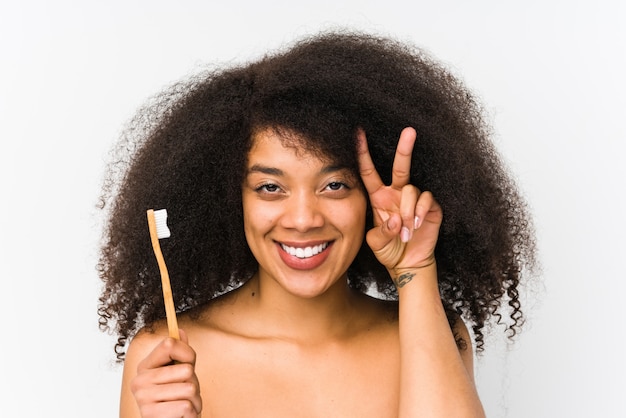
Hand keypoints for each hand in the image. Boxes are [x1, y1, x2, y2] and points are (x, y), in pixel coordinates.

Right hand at [131, 329, 201, 417]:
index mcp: (145, 366)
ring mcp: (143, 397)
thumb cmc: (176, 397)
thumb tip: (179, 331)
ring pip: (189, 389)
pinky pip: (186, 406)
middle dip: (194, 382)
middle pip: (186, 369)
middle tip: (187, 392)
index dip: (187, 353)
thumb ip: (180, 353)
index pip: (169, 344)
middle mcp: (139, 380)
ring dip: (195, 399)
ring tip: (186, 403)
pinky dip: (192, 412)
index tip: (189, 364)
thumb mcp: (180, 372)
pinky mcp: (150, 415)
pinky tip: (183, 415)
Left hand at [357, 127, 441, 274]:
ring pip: (411, 189)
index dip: (363, 154)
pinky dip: (420, 212)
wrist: (407, 264)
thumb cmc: (389, 250)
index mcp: (379, 197)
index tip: (358, 134)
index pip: (369, 172)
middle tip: (409, 131)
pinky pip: (426, 199)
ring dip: (407, 211)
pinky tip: (415, 225)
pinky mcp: (430, 207)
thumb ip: (381, 232)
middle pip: (400, 166)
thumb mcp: (376, 243)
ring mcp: (414, 199)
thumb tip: (394, 219)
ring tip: (405, 231)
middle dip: (404, 148)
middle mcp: (396, 194)